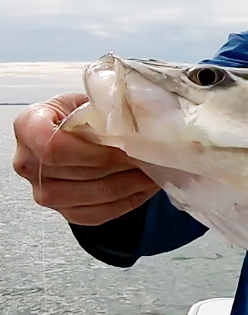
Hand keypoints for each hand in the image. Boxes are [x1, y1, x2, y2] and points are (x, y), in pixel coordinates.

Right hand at [12, 93, 158, 225]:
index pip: (54, 147)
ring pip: (92, 196)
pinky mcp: (63, 211)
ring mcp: (43, 192)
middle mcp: (28, 163)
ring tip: (153, 171)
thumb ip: (110, 106)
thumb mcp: (90, 100)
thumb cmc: (81, 115)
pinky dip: (127, 201)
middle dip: (121, 166)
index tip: (125, 147)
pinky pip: (98, 214)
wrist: (74, 136)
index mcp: (28, 127)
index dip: (93, 152)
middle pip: (78, 173)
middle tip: (151, 158)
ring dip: (129, 185)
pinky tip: (145, 188)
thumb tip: (146, 113)